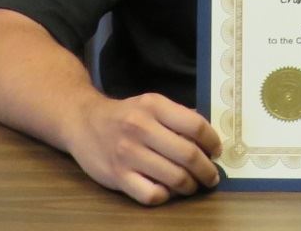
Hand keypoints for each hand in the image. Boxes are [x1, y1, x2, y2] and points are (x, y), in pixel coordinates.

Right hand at [64, 91, 222, 205]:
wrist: (83, 121)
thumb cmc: (124, 115)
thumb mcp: (150, 104)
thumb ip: (178, 116)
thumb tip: (209, 137)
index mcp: (153, 106)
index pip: (195, 126)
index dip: (213, 142)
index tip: (217, 152)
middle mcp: (141, 128)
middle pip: (188, 155)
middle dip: (207, 171)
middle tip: (211, 177)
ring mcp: (128, 154)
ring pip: (174, 178)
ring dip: (190, 186)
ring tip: (192, 185)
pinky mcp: (118, 176)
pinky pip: (152, 195)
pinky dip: (166, 196)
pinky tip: (167, 190)